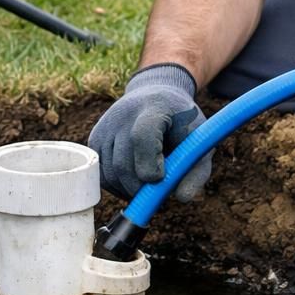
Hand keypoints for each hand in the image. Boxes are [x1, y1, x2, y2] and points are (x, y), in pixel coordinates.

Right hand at [88, 64, 210, 200]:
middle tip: (158, 194)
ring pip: (110, 174)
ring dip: (128, 191)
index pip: (141, 137)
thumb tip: (181, 198)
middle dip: (141, 189)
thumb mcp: (199, 141)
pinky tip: (133, 182)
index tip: (161, 177)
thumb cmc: (182, 123)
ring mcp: (105, 126)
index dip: (150, 164)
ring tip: (148, 187)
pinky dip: (116, 186)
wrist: (157, 96)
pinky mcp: (95, 138)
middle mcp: (123, 115)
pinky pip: (101, 174)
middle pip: (123, 164)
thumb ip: (197, 171)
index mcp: (154, 108)